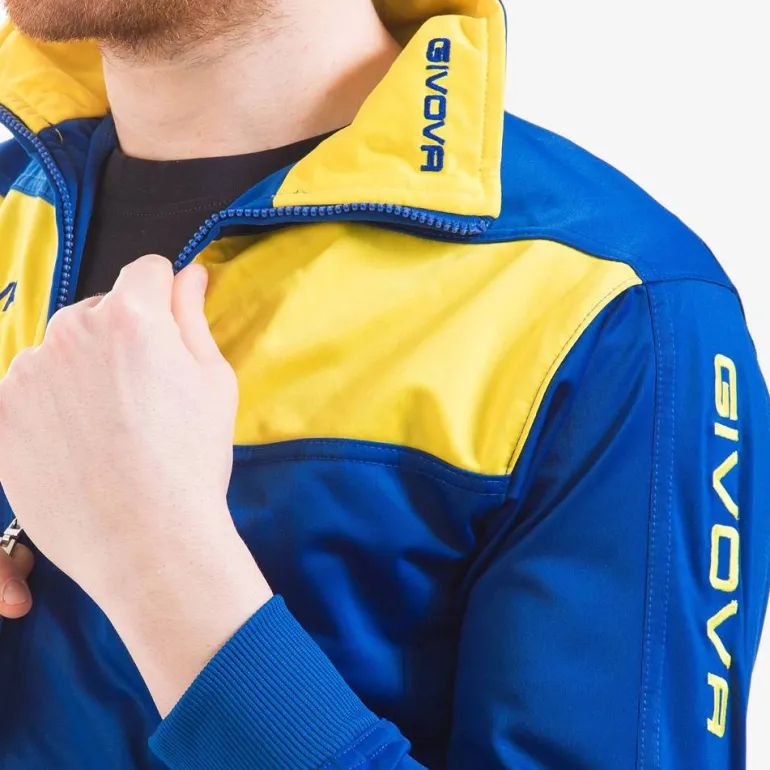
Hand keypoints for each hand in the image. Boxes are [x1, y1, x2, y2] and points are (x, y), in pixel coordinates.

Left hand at [0, 256, 271, 713]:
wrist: (146, 540)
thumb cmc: (193, 460)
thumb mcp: (214, 382)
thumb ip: (194, 317)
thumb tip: (190, 272)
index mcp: (132, 317)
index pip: (146, 271)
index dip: (165, 297)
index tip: (170, 333)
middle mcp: (70, 330)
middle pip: (100, 312)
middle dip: (122, 338)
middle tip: (143, 396)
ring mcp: (27, 372)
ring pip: (62, 352)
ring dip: (82, 372)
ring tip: (108, 429)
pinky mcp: (1, 413)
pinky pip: (29, 390)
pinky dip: (51, 407)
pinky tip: (78, 446)